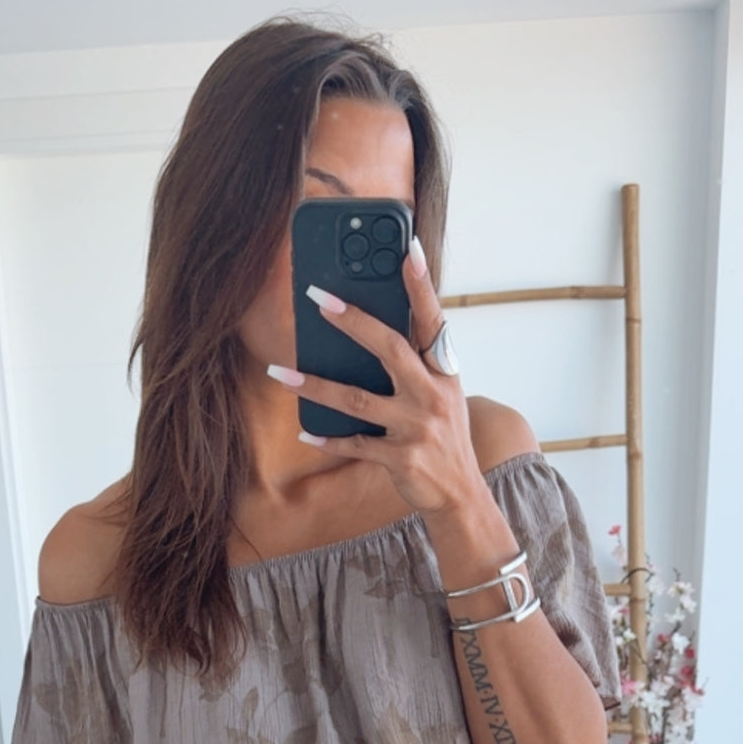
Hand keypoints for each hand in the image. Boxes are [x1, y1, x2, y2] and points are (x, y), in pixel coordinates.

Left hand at [267, 236, 484, 517]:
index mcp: (443, 372)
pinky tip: (305, 430)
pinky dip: (328, 438)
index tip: (408, 250)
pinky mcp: (400, 457)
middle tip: (319, 299)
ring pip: (357, 399)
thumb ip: (417, 365)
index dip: (421, 286)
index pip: (432, 321)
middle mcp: (432, 394)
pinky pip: (355, 443)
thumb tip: (370, 334)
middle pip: (389, 349)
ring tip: (281, 373)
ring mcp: (416, 427)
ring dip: (315, 385)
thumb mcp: (442, 394)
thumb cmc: (444, 436)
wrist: (460, 493)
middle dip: (353, 322)